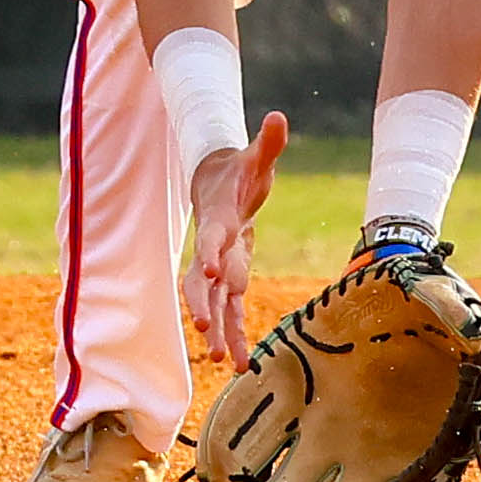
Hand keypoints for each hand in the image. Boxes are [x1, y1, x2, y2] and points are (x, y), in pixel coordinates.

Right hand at [182, 110, 289, 368]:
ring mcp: (218, 266)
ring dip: (218, 330)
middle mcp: (213, 247)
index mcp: (219, 219)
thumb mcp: (256, 157)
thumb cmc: (241, 170)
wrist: (219, 184)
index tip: (209, 271)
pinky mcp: (228, 277)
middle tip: (205, 329)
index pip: (210, 237)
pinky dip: (234, 335)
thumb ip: (267, 142)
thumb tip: (279, 116)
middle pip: (202, 280)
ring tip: (223, 361)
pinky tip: (242, 364)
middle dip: (203, 304)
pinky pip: (229, 311)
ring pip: (213, 303)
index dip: (208, 253)